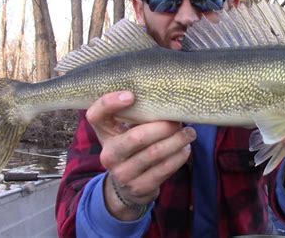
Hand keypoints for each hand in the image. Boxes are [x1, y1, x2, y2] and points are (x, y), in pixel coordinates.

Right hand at [86, 91, 195, 219]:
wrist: (127, 189)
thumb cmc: (132, 150)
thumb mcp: (125, 133)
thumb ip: (137, 116)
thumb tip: (169, 100)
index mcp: (104, 135)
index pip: (95, 115)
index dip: (110, 103)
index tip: (131, 95)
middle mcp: (109, 155)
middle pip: (136, 137)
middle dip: (163, 127)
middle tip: (179, 121)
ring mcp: (122, 174)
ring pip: (154, 153)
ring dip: (176, 141)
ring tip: (189, 133)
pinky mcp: (139, 187)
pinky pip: (163, 169)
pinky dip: (178, 157)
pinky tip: (185, 149)